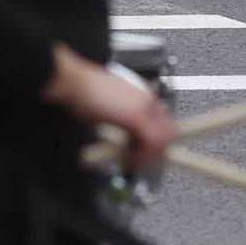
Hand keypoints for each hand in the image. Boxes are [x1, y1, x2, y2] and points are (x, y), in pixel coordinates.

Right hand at [46, 45, 173, 168]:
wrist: (77, 83)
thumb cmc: (86, 93)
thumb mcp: (109, 107)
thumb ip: (123, 121)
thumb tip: (127, 140)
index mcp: (145, 96)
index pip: (163, 124)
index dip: (155, 142)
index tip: (144, 153)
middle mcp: (149, 100)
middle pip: (169, 132)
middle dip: (157, 151)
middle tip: (141, 161)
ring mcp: (145, 107)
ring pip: (163, 139)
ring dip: (148, 155)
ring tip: (132, 160)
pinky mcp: (137, 117)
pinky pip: (150, 143)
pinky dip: (140, 155)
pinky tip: (126, 157)